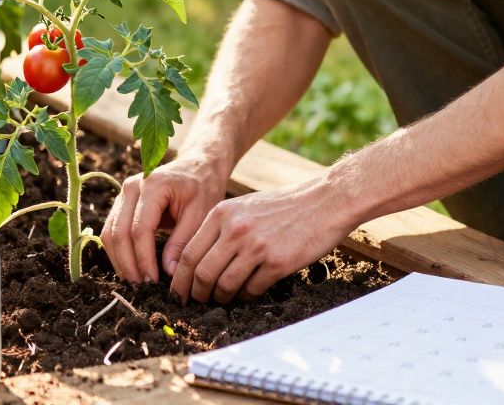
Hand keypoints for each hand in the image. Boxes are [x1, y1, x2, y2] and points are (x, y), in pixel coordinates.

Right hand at [101, 153, 227, 284]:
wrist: (198, 166)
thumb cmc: (203, 187)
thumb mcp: (201, 214)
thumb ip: (183, 242)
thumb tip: (169, 273)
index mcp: (152, 186)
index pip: (139, 229)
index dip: (143, 259)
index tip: (153, 281)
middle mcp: (131, 187)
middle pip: (119, 233)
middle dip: (128, 264)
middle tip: (141, 288)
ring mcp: (123, 193)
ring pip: (110, 233)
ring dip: (119, 260)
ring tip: (135, 282)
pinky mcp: (121, 203)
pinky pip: (112, 230)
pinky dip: (118, 251)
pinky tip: (130, 268)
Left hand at [169, 178, 354, 303]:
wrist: (324, 201)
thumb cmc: (283, 206)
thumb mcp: (244, 207)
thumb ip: (221, 229)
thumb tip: (198, 262)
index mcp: (222, 213)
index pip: (189, 253)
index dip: (180, 278)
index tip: (179, 292)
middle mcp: (235, 229)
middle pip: (202, 273)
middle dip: (197, 294)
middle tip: (198, 302)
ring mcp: (256, 247)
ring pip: (224, 285)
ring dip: (221, 298)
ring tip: (224, 298)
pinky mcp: (277, 262)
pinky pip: (251, 289)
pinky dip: (246, 296)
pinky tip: (249, 292)